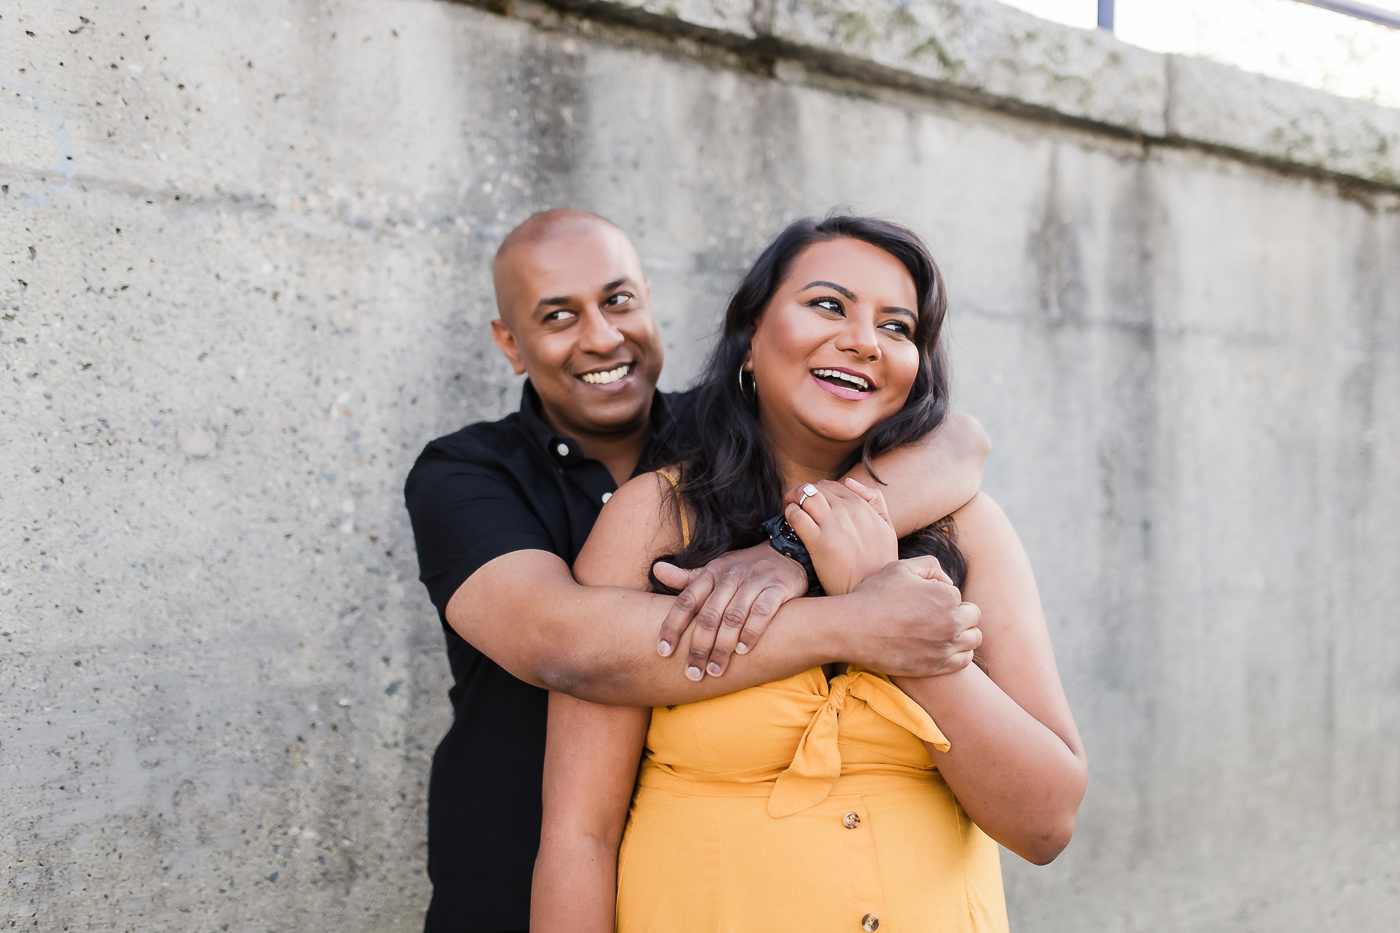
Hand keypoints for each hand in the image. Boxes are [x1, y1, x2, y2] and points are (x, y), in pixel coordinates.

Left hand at [652, 543, 808, 680]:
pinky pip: (762, 612)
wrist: (786, 552)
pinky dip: (751, 632)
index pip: (686, 601)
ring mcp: (754, 581)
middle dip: (699, 647)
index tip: (663, 652)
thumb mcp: (715, 569)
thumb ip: (687, 577)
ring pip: (733, 617)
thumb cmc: (744, 568)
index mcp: (711, 573)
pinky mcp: (777, 588)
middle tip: (693, 674)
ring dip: (723, 646)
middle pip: (709, 615)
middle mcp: (730, 577)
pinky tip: (743, 651)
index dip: (673, 626)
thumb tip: (656, 570)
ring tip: (715, 670)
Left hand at [783, 478, 898, 595]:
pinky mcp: (818, 542)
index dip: (818, 490)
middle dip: (803, 492)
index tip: (811, 500)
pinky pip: (796, 516)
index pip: (832, 485)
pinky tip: (790, 521)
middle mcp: (847, 511)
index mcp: (862, 506)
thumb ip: (875, 500)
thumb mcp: (887, 527)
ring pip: (805, 496)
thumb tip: (850, 481)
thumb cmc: (879, 563)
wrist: (871, 590)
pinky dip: (790, 513)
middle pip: (816, 489)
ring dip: (793, 497)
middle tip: (795, 501)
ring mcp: (833, 526)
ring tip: (789, 506)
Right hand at [839, 556, 981, 676]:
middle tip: (935, 617)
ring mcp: (946, 646)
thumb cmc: (875, 595)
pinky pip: (965, 660)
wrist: (854, 629)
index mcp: (947, 596)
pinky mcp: (937, 666)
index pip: (960, 597)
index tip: (924, 602)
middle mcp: (952, 621)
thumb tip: (947, 582)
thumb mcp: (901, 567)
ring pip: (973, 639)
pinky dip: (959, 653)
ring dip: (962, 634)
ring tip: (941, 632)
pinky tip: (941, 646)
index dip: (944, 598)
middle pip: (973, 617)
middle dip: (960, 614)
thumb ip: (931, 566)